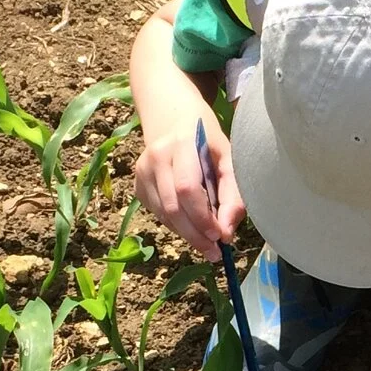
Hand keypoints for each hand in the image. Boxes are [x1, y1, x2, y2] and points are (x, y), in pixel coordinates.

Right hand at [134, 112, 243, 253]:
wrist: (173, 118)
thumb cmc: (207, 140)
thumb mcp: (228, 158)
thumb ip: (233, 195)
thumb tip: (226, 234)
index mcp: (181, 145)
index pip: (187, 189)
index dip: (202, 217)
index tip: (220, 235)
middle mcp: (156, 157)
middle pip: (172, 207)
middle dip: (195, 235)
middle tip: (214, 252)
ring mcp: (142, 171)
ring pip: (164, 215)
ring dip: (187, 234)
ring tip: (207, 242)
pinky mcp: (137, 185)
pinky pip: (158, 214)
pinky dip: (176, 224)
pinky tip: (190, 222)